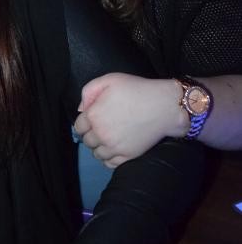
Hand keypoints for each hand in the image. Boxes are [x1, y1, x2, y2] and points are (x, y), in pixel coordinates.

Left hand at [74, 73, 188, 166]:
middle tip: (101, 127)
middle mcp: (101, 134)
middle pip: (87, 141)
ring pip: (96, 154)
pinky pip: (109, 164)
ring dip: (99, 146)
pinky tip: (114, 148)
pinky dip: (108, 158)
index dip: (84, 122)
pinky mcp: (127, 156)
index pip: (78, 126)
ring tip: (108, 138)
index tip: (91, 120)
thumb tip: (82, 108)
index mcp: (94, 115)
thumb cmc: (138, 90)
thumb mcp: (110, 80)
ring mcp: (114, 147)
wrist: (164, 106)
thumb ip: (89, 91)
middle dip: (91, 134)